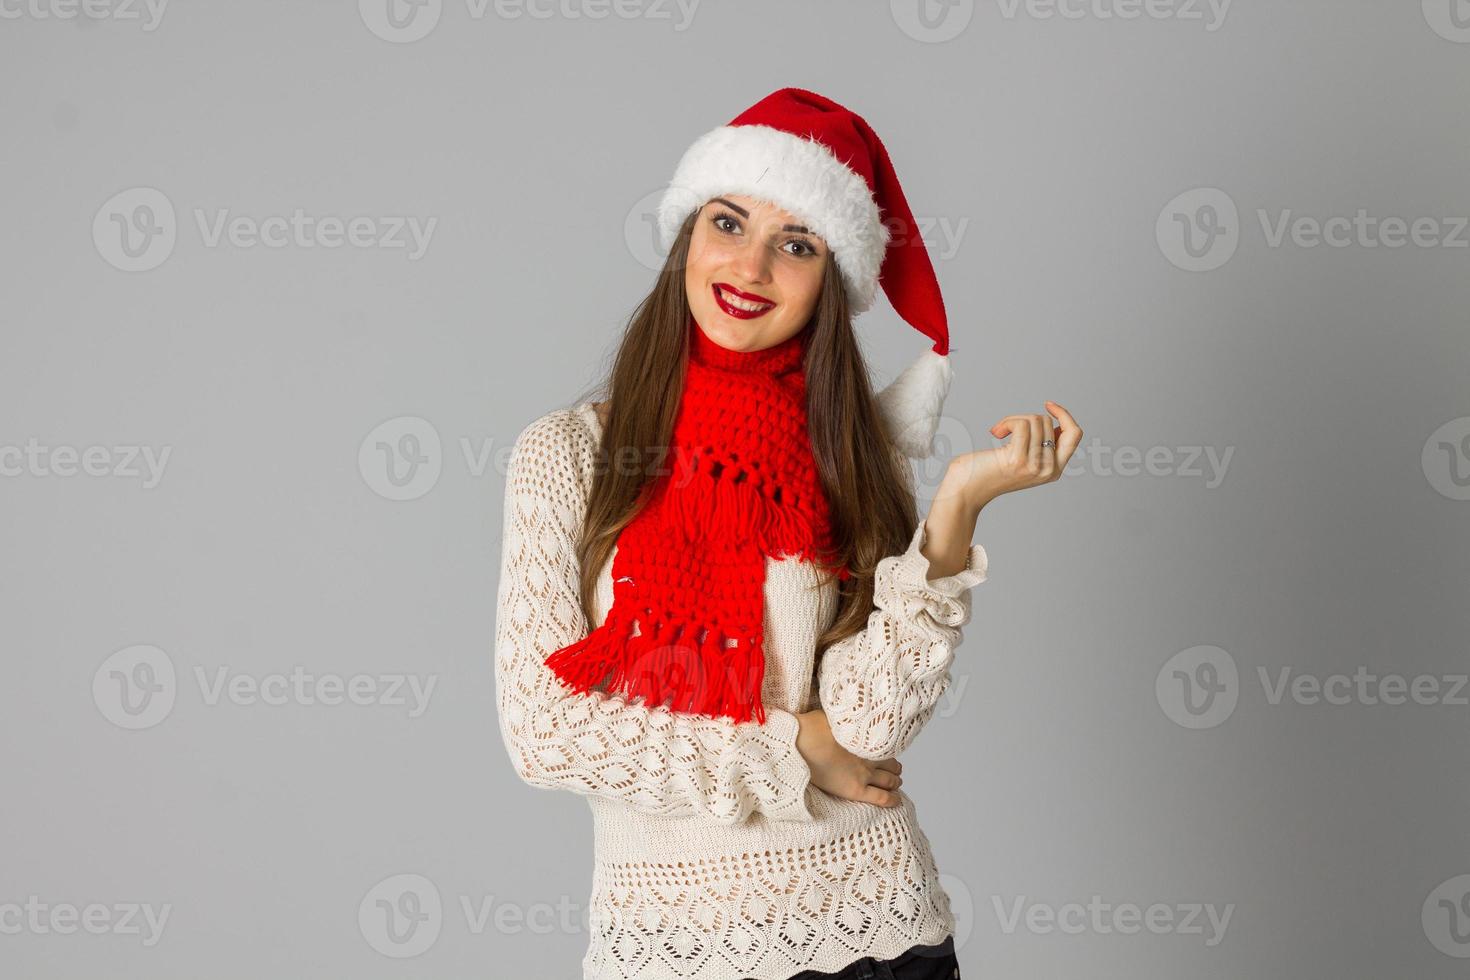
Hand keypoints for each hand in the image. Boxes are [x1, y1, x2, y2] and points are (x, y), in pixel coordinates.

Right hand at [795, 707, 903, 807]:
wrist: (800, 744)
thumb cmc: (810, 727)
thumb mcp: (832, 716)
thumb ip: (845, 720)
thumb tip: (846, 715)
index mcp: (864, 737)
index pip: (887, 745)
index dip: (890, 750)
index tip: (890, 752)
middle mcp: (868, 755)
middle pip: (891, 763)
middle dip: (895, 768)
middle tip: (895, 770)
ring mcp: (863, 774)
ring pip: (889, 780)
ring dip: (895, 781)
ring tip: (895, 783)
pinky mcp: (856, 789)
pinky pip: (881, 797)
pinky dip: (892, 799)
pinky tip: (896, 800)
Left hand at [942, 400, 1082, 509]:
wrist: (966, 491)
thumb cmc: (990, 470)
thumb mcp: (1025, 458)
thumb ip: (1043, 446)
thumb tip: (1056, 423)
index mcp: (1055, 470)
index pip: (1074, 434)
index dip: (1064, 415)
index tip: (1048, 405)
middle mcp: (1049, 470)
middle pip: (1048, 422)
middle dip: (1025, 418)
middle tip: (1007, 428)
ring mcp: (1035, 466)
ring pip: (1034, 420)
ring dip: (1013, 420)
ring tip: (1000, 432)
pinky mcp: (1018, 460)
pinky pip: (1021, 425)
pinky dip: (1007, 422)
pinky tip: (996, 433)